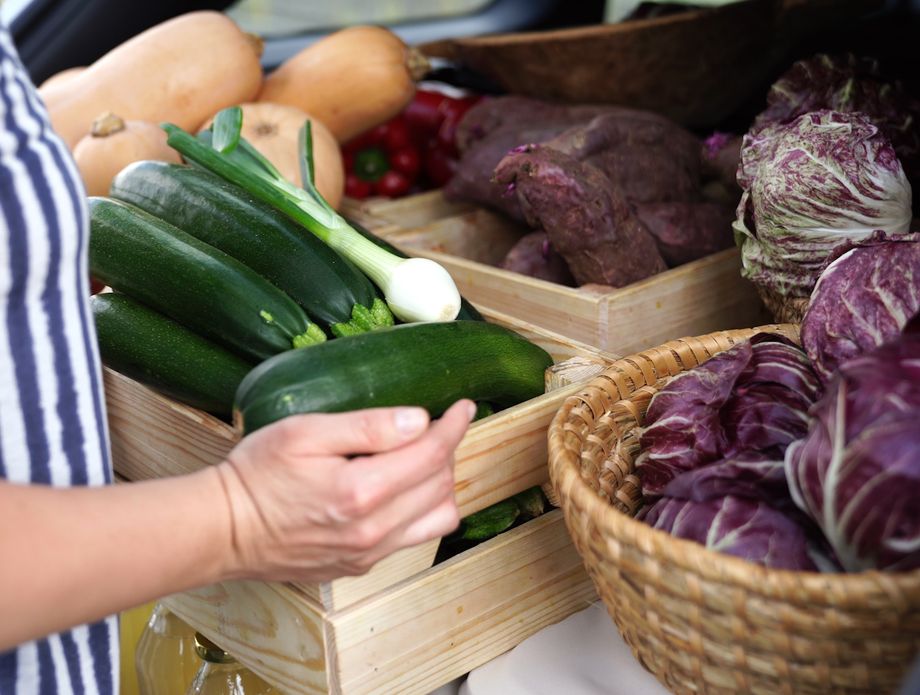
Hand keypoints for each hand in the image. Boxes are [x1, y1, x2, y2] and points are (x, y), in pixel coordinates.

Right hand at [214, 400, 475, 581]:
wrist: (224, 530)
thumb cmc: (257, 474)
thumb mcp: (305, 432)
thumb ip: (367, 426)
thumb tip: (419, 420)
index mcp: (362, 491)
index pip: (432, 454)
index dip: (454, 426)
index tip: (464, 407)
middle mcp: (374, 530)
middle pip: (441, 486)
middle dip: (447, 450)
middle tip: (435, 427)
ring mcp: (369, 553)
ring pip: (438, 519)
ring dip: (441, 485)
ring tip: (422, 459)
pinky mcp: (360, 566)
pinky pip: (412, 538)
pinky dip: (420, 510)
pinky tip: (400, 489)